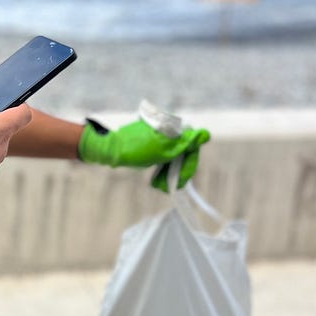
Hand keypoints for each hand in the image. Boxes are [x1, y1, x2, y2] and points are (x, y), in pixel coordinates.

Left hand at [78, 118, 209, 190]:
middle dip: (178, 171)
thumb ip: (184, 144)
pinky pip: (164, 157)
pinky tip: (157, 181)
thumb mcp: (162, 149)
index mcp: (172, 127)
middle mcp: (169, 129)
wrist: (110, 149)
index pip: (191, 147)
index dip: (189, 165)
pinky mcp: (152, 144)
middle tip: (171, 187)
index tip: (181, 182)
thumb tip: (206, 135)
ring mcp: (160, 137)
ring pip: (174, 157)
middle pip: (183, 153)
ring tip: (160, 186)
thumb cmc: (135, 149)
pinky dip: (162, 169)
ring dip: (169, 173)